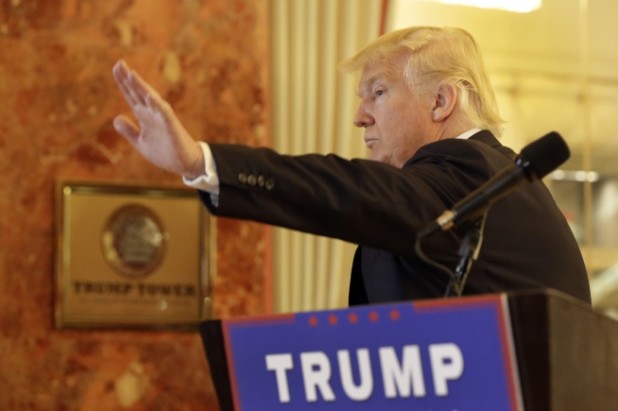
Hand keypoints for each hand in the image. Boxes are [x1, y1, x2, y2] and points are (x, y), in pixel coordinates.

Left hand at [112, 60, 203, 178]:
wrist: (185, 163)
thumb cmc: (165, 152)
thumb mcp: (141, 142)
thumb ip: (129, 131)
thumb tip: (116, 118)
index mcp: (145, 117)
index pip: (132, 96)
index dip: (123, 83)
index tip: (116, 68)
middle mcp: (153, 114)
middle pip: (138, 93)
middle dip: (128, 79)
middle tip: (119, 63)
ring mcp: (163, 119)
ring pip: (151, 99)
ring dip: (142, 87)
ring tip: (131, 74)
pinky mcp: (172, 127)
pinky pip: (165, 113)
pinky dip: (157, 104)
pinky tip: (149, 95)